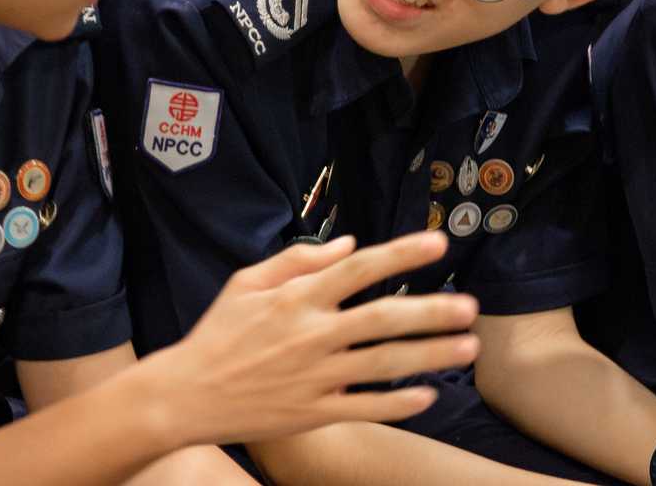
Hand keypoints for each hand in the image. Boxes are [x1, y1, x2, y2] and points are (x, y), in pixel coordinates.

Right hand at [147, 232, 478, 447]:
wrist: (185, 395)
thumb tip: (348, 243)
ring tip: (467, 348)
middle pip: (383, 319)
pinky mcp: (313, 412)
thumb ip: (297, 258)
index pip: (359, 269)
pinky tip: (429, 396)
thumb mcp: (246, 282)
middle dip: (431, 312)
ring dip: (430, 356)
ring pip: (384, 364)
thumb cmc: (217, 333)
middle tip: (470, 307)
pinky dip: (399, 404)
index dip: (401, 255)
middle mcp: (312, 335)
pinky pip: (365, 408)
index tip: (438, 245)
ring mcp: (315, 377)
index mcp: (297, 298)